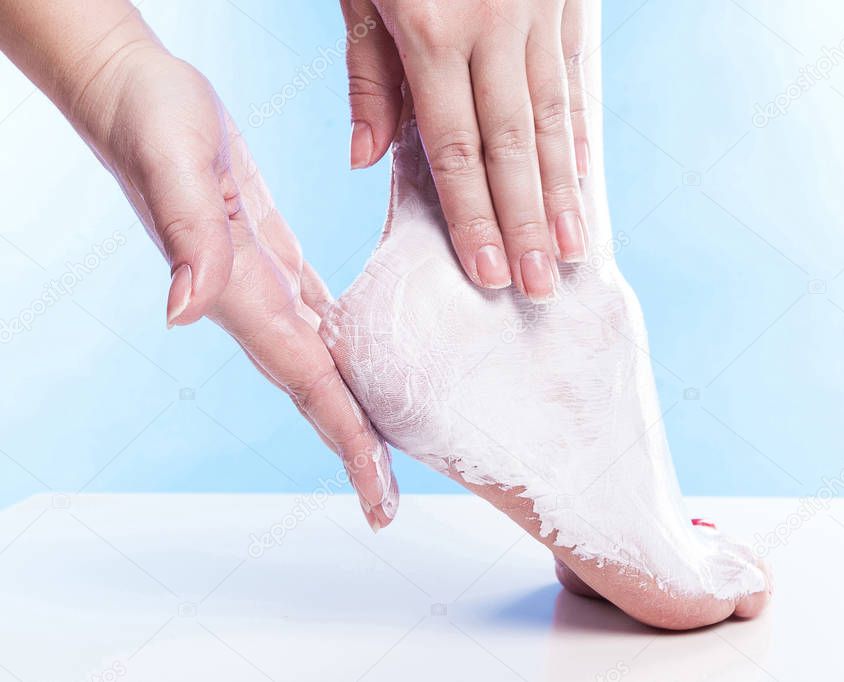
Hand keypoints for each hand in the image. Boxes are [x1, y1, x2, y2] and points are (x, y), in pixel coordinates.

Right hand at [73, 41, 397, 529]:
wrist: (132, 90)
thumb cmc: (150, 118)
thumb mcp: (175, 166)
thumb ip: (187, 237)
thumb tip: (184, 311)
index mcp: (244, 296)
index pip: (310, 383)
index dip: (347, 438)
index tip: (378, 489)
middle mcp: (254, 303)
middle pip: (318, 391)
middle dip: (354, 447)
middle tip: (389, 501)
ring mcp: (260, 284)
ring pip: (320, 362)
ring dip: (350, 407)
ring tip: (385, 447)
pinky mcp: (267, 257)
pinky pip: (317, 316)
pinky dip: (345, 347)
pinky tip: (367, 357)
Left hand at [341, 0, 589, 302]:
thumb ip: (368, 73)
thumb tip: (365, 159)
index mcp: (430, 27)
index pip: (454, 148)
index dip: (473, 216)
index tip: (488, 274)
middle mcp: (491, 23)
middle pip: (512, 147)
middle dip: (526, 225)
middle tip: (538, 287)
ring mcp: (535, 7)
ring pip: (552, 117)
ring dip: (563, 191)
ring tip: (570, 250)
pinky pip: (573, 72)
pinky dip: (578, 128)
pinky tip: (581, 176)